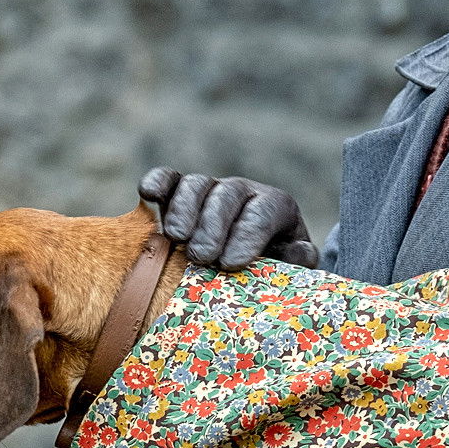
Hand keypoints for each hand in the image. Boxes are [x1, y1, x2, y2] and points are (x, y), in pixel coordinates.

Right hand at [138, 168, 317, 269]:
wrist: (246, 263)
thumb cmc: (269, 268)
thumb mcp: (289, 267)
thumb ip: (297, 260)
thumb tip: (299, 250)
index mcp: (274, 207)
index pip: (263, 212)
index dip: (247, 235)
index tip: (232, 263)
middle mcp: (241, 192)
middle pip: (227, 195)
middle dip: (213, 226)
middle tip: (202, 257)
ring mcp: (209, 190)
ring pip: (196, 184)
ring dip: (184, 209)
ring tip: (176, 239)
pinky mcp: (178, 194)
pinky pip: (168, 179)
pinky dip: (157, 183)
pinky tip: (148, 196)